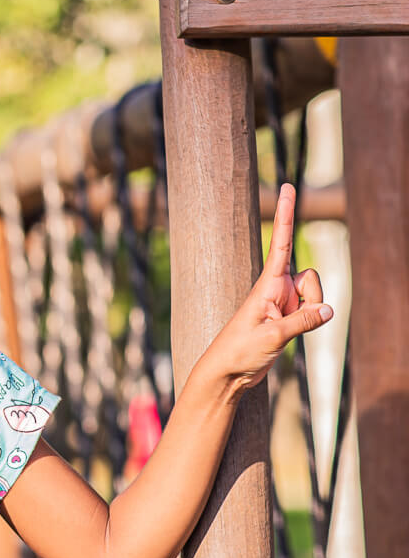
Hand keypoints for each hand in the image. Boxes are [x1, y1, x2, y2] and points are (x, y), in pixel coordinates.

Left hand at [200, 183, 332, 395]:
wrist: (228, 371)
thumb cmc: (239, 350)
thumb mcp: (271, 336)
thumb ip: (302, 321)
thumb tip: (329, 310)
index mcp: (266, 284)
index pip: (280, 242)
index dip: (286, 214)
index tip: (286, 186)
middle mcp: (275, 287)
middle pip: (312, 278)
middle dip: (313, 297)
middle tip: (285, 320)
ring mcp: (283, 301)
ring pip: (315, 296)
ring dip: (310, 314)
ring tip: (282, 330)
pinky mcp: (288, 316)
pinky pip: (313, 312)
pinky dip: (311, 322)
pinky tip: (288, 335)